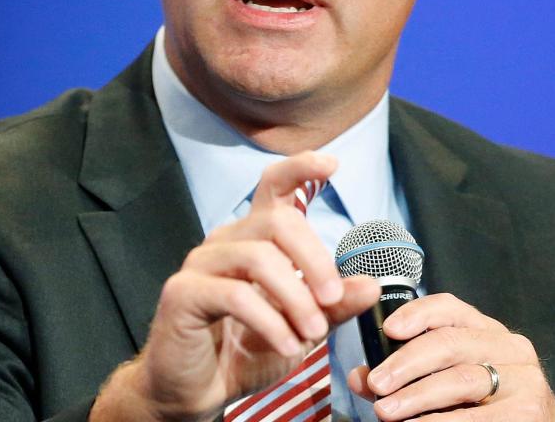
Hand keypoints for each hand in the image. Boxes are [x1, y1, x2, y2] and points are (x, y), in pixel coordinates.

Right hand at [91, 151, 379, 421]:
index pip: (274, 187)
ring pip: (259, 257)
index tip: (332, 164)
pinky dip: (269, 321)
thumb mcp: (302, 328)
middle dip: (315, 259)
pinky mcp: (183, 293)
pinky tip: (287, 344)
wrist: (197, 390)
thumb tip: (371, 285)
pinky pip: (235, 295)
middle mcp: (226, 240)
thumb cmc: (247, 351)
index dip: (300, 168)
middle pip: (278, 222)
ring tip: (312, 332)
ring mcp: (201, 263)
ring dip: (295, 296)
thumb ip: (333, 306)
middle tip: (332, 299)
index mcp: (254, 238)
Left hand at [347, 293, 554, 420]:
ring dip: (417, 396)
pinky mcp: (529, 411)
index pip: (449, 307)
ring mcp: (524, 378)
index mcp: (486, 331)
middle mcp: (510, 347)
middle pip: (449, 343)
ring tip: (387, 411)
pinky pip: (475, 417)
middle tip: (377, 384)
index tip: (389, 329)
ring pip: (460, 380)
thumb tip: (359, 377)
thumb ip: (404, 377)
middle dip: (405, 363)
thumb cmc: (483, 407)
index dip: (416, 314)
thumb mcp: (445, 383)